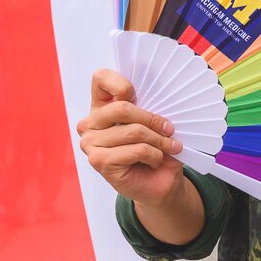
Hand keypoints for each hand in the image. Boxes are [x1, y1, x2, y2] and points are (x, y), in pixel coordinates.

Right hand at [76, 69, 184, 206]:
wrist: (159, 182)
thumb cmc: (156, 149)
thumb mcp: (155, 124)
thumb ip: (149, 107)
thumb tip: (161, 98)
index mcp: (102, 106)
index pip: (101, 78)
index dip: (122, 83)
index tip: (140, 95)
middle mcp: (90, 123)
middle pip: (123, 108)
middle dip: (154, 121)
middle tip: (171, 131)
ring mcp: (90, 143)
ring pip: (134, 132)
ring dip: (160, 142)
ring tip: (168, 149)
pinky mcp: (99, 161)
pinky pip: (137, 150)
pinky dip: (154, 156)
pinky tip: (154, 162)